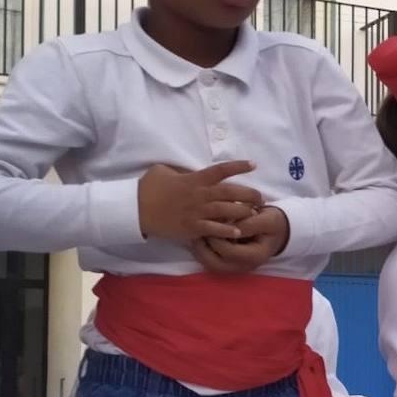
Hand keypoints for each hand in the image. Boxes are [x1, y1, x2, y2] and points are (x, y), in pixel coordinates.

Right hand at [138, 161, 261, 241]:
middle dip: (249, 195)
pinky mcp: (192, 227)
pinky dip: (228, 230)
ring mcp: (196, 212)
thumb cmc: (148, 188)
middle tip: (261, 198)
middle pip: (231, 192)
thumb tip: (189, 171)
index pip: (221, 170)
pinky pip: (214, 229)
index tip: (254, 165)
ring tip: (255, 214)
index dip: (239, 166)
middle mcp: (199, 194)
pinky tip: (239, 232)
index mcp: (194, 179)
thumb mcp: (164, 171)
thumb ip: (181, 171)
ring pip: (227, 210)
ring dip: (243, 212)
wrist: (135, 209)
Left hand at [191, 206, 288, 273]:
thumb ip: (250, 223)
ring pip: (208, 264)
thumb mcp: (268, 219)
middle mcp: (244, 266)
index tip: (211, 221)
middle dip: (202, 246)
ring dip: (199, 250)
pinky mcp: (228, 265)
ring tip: (195, 234)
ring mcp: (235, 268)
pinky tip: (199, 238)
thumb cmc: (272, 223)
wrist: (276, 231)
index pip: (228, 251)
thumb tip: (229, 226)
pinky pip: (209, 262)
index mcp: (255, 256)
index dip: (217, 237)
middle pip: (214, 263)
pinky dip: (201, 251)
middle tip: (198, 229)